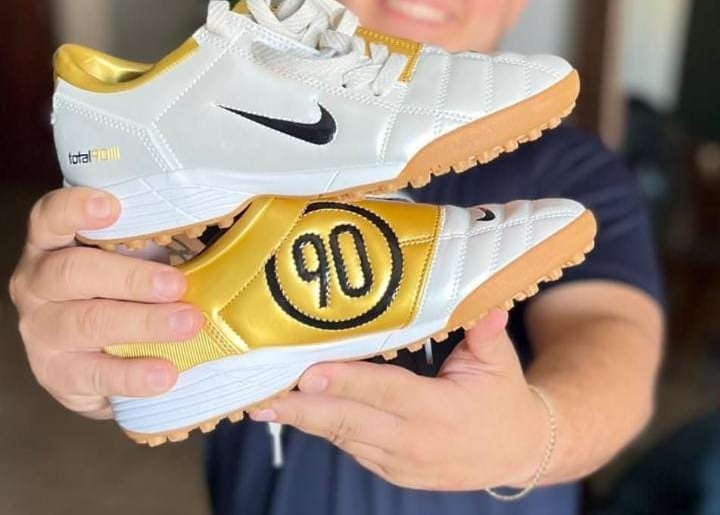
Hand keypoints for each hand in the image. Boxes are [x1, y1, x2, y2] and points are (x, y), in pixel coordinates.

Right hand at [9, 188, 203, 418]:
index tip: (111, 207)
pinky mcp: (58, 375)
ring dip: (144, 323)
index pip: (50, 218)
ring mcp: (42, 332)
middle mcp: (37, 284)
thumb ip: (161, 242)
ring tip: (188, 325)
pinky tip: (165, 374)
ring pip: (87, 323)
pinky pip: (95, 375)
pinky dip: (134, 375)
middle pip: (73, 272)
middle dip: (131, 278)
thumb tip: (233, 227)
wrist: (92, 358)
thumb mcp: (134, 261)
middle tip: (178, 285)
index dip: (75, 209)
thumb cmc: (119, 294)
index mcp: (53, 245)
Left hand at [250, 310, 548, 490]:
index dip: (347, 384)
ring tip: (262, 401)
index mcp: (440, 411)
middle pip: (350, 422)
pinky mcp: (390, 469)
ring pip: (343, 437)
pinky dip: (323, 427)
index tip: (309, 375)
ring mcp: (398, 461)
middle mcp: (413, 441)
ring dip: (303, 419)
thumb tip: (487, 305)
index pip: (387, 392)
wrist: (513, 453)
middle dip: (302, 409)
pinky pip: (350, 445)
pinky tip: (293, 411)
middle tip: (261, 396)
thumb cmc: (502, 401)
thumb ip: (486, 333)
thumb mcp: (500, 365)